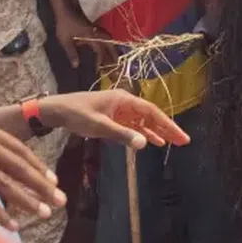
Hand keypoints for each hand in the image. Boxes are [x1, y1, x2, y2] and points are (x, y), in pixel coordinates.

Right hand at [0, 108, 64, 230]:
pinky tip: (12, 225)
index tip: (52, 178)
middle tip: (60, 198)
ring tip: (44, 213)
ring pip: (6, 183)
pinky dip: (0, 212)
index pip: (18, 149)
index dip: (37, 165)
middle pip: (19, 166)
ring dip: (27, 200)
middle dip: (42, 184)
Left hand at [41, 90, 190, 149]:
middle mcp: (125, 103)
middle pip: (151, 115)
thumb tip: (145, 143)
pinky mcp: (113, 118)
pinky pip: (133, 126)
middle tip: (183, 141)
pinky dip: (143, 133)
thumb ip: (122, 135)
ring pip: (143, 121)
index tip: (181, 136)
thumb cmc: (77, 114)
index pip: (152, 112)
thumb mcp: (100, 126)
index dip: (168, 124)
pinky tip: (151, 142)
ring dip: (157, 131)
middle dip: (167, 128)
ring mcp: (119, 110)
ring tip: (172, 143)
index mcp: (124, 99)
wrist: (58, 111)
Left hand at [54, 10, 110, 68]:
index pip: (99, 50)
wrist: (65, 9)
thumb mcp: (65, 40)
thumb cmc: (65, 24)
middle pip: (109, 42)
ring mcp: (95, 29)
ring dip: (111, 46)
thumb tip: (76, 65)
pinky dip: (106, 42)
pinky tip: (102, 46)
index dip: (99, 60)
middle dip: (113, 52)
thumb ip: (71, 53)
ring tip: (111, 55)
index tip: (97, 68)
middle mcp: (96, 32)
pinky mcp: (93, 26)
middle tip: (116, 61)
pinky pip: (103, 35)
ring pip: (107, 38)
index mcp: (91, 36)